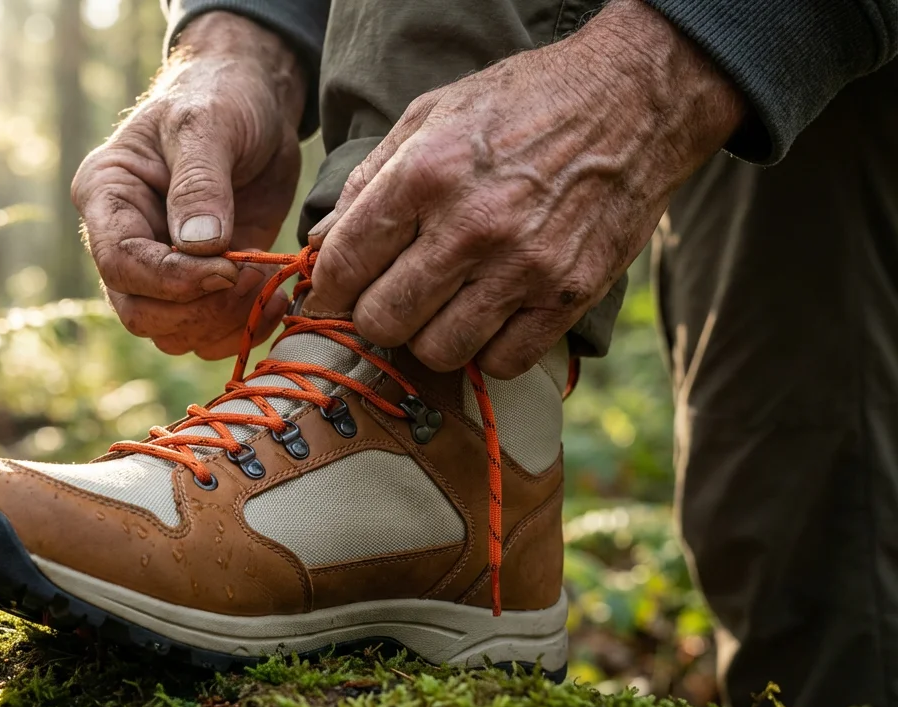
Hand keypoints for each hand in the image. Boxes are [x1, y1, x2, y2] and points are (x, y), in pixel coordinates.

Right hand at [72, 12, 305, 358]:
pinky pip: (206, 334)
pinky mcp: (199, 283)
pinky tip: (273, 298)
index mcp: (106, 196)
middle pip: (139, 312)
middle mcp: (123, 240)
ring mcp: (160, 268)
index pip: (121, 263)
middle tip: (248, 277)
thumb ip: (200, 182)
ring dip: (222, 323)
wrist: (254, 103)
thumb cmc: (221, 98)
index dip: (172, 280)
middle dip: (198, 309)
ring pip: (171, 333)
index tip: (228, 268)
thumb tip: (198, 245)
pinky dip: (241, 328)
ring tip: (265, 285)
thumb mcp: (209, 124)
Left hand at [306, 0, 743, 377]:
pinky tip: (491, 317)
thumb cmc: (522, 102)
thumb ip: (368, 181)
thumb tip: (318, 243)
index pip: (344, 265)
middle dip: (373, 318)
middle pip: (383, 321)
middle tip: (388, 300)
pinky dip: (489, 350)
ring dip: (430, 338)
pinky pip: (504, 362)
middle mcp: (471, 225)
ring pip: (438, 352)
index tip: (332, 295)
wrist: (633, 100)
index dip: (326, 291)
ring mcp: (524, 265)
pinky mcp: (569, 294)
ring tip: (442, 307)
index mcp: (425, 174)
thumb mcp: (430, 115)